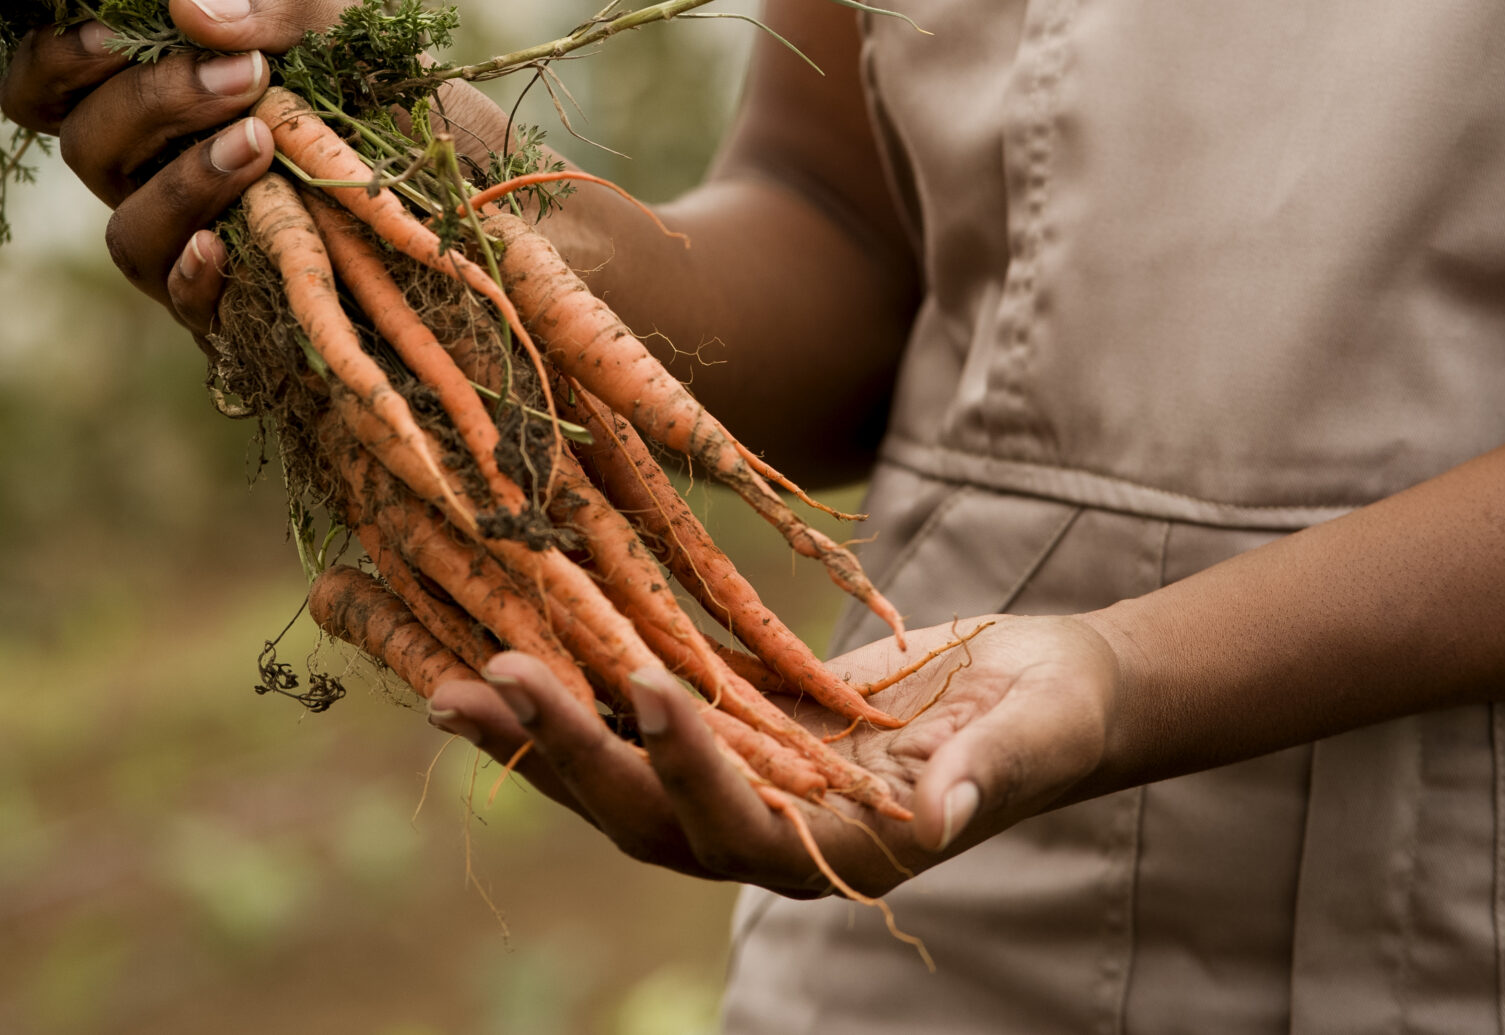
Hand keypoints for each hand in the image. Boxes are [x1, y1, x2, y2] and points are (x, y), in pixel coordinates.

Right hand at [0, 0, 514, 338]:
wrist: (492, 199)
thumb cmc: (403, 100)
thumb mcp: (354, 31)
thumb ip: (278, 6)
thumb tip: (188, 10)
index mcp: (157, 96)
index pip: (46, 85)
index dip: (53, 60)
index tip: (114, 33)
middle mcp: (152, 174)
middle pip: (84, 144)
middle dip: (152, 102)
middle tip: (245, 75)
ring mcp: (188, 247)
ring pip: (126, 227)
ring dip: (183, 181)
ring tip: (260, 143)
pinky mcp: (232, 311)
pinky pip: (181, 299)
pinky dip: (194, 271)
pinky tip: (227, 243)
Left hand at [423, 614, 1125, 896]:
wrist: (1047, 693)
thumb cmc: (1051, 718)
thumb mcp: (1027, 738)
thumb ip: (978, 776)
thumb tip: (935, 816)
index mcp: (843, 851)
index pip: (744, 825)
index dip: (691, 764)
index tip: (648, 688)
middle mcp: (774, 833)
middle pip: (648, 811)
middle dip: (569, 751)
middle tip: (488, 680)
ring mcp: (745, 786)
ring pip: (621, 776)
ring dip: (539, 734)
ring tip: (453, 682)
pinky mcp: (733, 733)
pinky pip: (637, 721)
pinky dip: (574, 694)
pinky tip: (506, 653)